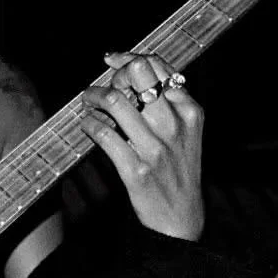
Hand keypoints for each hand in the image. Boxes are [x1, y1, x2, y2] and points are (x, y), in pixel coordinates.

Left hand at [80, 52, 204, 239]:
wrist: (181, 219)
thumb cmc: (179, 172)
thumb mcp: (188, 133)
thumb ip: (170, 103)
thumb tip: (135, 70)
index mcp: (190, 112)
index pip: (156, 67)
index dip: (129, 59)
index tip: (112, 62)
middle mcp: (174, 126)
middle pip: (137, 74)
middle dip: (112, 75)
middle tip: (102, 87)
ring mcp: (155, 148)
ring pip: (116, 101)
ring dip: (94, 96)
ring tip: (87, 101)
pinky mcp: (136, 170)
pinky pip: (104, 134)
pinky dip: (89, 123)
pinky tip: (87, 124)